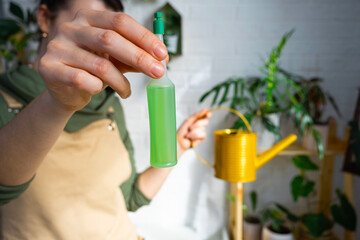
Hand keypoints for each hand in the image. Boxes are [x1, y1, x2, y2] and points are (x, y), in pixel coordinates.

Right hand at [38, 10, 167, 111]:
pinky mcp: (48, 67)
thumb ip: (136, 56)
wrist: (65, 90)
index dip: (144, 37)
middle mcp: (71, 27)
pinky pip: (83, 80)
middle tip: (158, 72)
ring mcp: (57, 46)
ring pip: (100, 64)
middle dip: (139, 57)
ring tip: (127, 91)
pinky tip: (104, 91)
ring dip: (120, 82)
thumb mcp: (116, 59)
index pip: (120, 21)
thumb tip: (162, 60)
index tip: (162, 54)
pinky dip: (99, 88)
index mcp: (89, 18)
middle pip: (110, 39)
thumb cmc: (93, 69)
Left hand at [177, 109, 211, 155]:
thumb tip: (206, 109)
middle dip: (197, 124)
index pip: (205, 116)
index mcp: (197, 120)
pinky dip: (195, 136)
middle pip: (205, 122)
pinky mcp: (202, 138)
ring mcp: (202, 132)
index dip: (208, 115)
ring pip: (202, 129)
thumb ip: (197, 115)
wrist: (179, 141)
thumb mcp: (188, 121)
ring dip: (193, 132)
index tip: (208, 114)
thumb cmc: (182, 131)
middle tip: (189, 128)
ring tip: (188, 135)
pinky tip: (191, 138)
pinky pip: (202, 135)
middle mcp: (201, 126)